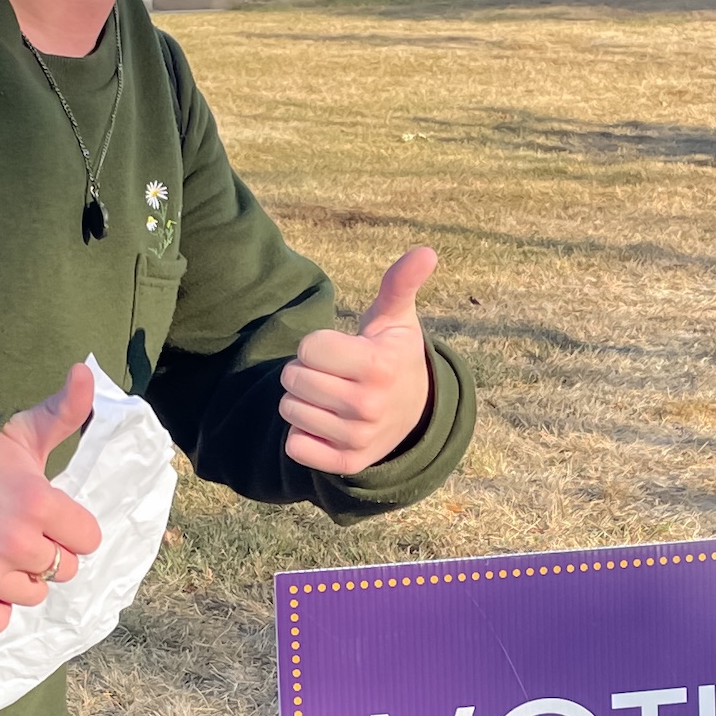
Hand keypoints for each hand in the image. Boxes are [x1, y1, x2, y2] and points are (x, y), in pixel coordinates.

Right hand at [0, 362, 103, 635]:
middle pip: (63, 570)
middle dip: (46, 553)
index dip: (70, 527)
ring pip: (32, 596)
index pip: (87, 539)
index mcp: (38, 502)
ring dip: (19, 580)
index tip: (46, 514)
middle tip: (15, 532)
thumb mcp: (17, 432)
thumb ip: (62, 411)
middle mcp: (16, 543)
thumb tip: (86, 372)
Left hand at [280, 246, 437, 475]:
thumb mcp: (396, 319)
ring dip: (302, 401)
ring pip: (289, 410)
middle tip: (333, 374)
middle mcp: (369, 406)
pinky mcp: (346, 464)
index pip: (308, 348)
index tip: (340, 351)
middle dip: (305, 371)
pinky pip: (295, 445)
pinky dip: (303, 434)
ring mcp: (358, 439)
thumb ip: (400, 283)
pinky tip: (327, 425)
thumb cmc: (393, 356)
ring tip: (331, 397)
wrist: (414, 415)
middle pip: (293, 379)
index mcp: (378, 366)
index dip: (317, 345)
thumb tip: (426, 251)